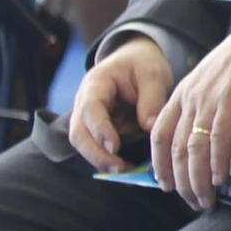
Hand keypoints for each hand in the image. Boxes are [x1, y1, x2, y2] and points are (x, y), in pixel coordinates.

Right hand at [67, 36, 174, 169]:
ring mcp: (88, 117)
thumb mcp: (152, 73)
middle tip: (119, 168)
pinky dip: (110, 158)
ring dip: (101, 159)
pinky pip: (98, 146)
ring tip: (126, 171)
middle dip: (96, 154)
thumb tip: (150, 128)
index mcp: (96, 84)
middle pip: (79, 133)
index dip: (100, 130)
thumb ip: (151, 99)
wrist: (135, 59)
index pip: (90, 109)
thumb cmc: (142, 63)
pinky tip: (128, 167)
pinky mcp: (98, 128)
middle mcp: (85, 103)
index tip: (115, 147)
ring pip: (85, 144)